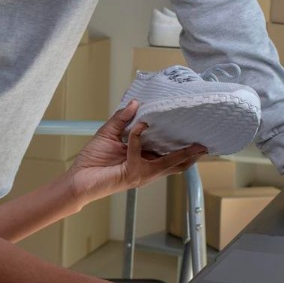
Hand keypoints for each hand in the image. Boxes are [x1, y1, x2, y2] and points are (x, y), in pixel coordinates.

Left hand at [68, 102, 204, 200]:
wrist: (77, 179)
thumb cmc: (92, 161)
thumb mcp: (109, 134)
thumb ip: (122, 119)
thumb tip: (135, 103)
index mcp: (144, 160)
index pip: (169, 156)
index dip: (184, 149)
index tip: (195, 135)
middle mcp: (146, 169)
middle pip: (176, 164)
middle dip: (192, 155)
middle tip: (205, 144)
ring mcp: (141, 174)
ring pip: (167, 163)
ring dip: (181, 152)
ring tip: (196, 144)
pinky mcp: (131, 174)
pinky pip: (138, 153)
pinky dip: (138, 137)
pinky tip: (139, 126)